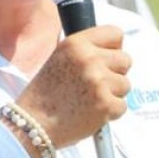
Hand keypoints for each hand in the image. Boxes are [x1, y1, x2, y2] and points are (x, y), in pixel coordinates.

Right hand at [15, 25, 131, 149]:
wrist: (33, 123)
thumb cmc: (45, 94)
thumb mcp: (59, 58)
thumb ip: (86, 51)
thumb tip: (114, 52)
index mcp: (76, 43)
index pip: (115, 34)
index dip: (113, 49)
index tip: (106, 60)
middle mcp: (89, 59)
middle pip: (125, 59)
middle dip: (115, 73)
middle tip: (95, 85)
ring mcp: (99, 82)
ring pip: (125, 84)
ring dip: (112, 94)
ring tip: (89, 100)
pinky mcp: (106, 104)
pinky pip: (122, 106)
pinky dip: (110, 113)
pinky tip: (91, 113)